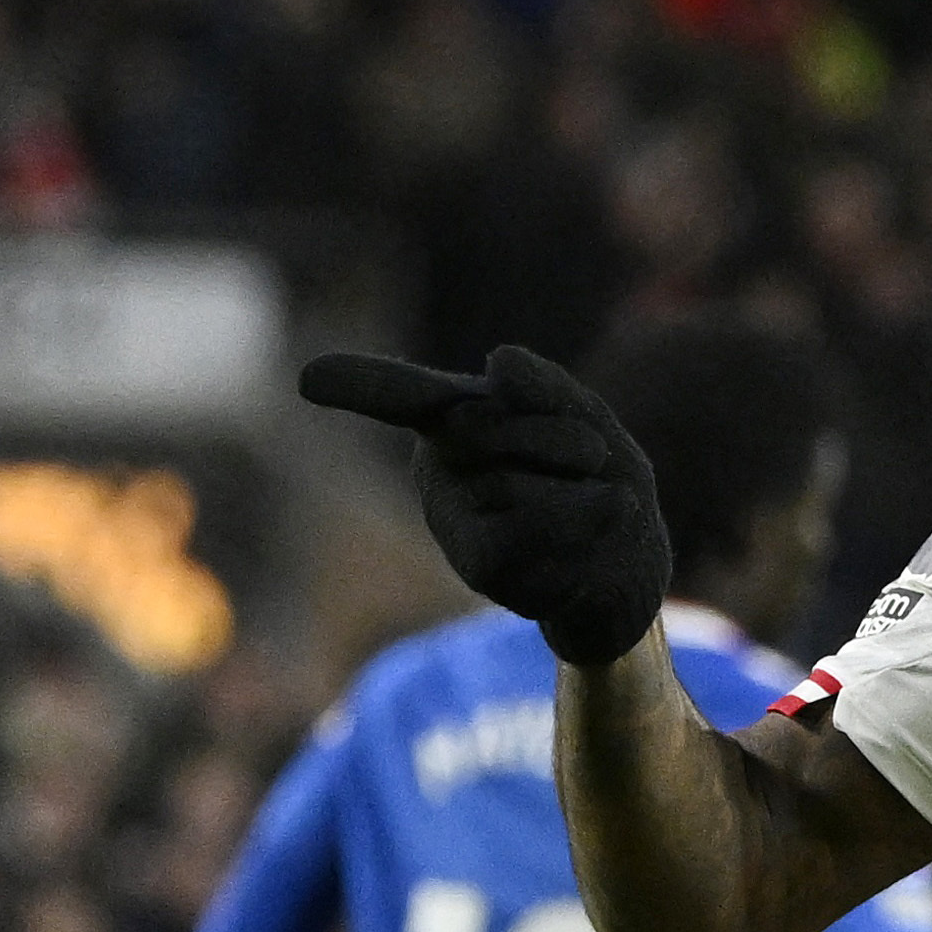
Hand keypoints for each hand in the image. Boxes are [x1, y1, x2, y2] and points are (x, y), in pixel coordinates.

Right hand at [302, 345, 669, 665]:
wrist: (621, 572)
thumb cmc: (596, 482)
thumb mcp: (591, 422)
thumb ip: (547, 388)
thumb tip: (498, 359)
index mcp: (458, 414)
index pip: (403, 395)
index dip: (362, 386)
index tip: (309, 379)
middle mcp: (439, 461)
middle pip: (493, 423)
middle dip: (569, 436)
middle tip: (590, 463)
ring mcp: (451, 516)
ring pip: (525, 482)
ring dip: (587, 491)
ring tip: (587, 509)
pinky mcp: (477, 564)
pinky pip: (534, 529)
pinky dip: (584, 525)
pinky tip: (581, 546)